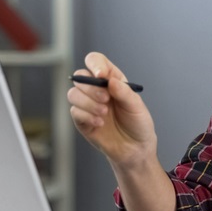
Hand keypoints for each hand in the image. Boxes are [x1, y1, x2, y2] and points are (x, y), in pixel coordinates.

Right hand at [67, 52, 156, 168]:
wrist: (135, 149)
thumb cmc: (138, 124)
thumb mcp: (136, 106)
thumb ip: (124, 92)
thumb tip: (110, 81)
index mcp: (111, 79)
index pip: (95, 61)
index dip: (95, 64)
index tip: (100, 75)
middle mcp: (97, 89)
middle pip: (80, 76)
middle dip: (91, 88)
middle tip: (106, 100)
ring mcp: (88, 104)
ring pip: (73, 93)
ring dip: (88, 103)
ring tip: (104, 114)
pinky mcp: (81, 120)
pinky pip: (74, 111)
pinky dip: (86, 116)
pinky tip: (100, 123)